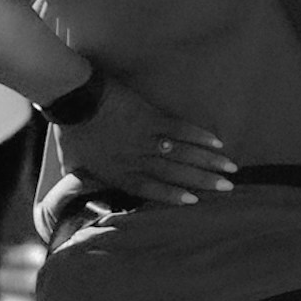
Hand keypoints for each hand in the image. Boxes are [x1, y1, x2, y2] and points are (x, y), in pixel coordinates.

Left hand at [53, 76, 235, 203]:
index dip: (173, 195)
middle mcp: (135, 159)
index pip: (150, 188)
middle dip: (203, 181)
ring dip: (208, 161)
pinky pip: (179, 128)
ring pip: (182, 153)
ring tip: (230, 169)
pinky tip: (215, 142)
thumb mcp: (74, 164)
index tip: (195, 201)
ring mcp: (144, 138)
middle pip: (174, 173)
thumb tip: (83, 193)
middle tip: (227, 188)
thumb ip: (85, 180)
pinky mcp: (150, 116)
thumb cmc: (70, 130)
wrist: (74, 98)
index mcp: (117, 173)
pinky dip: (198, 135)